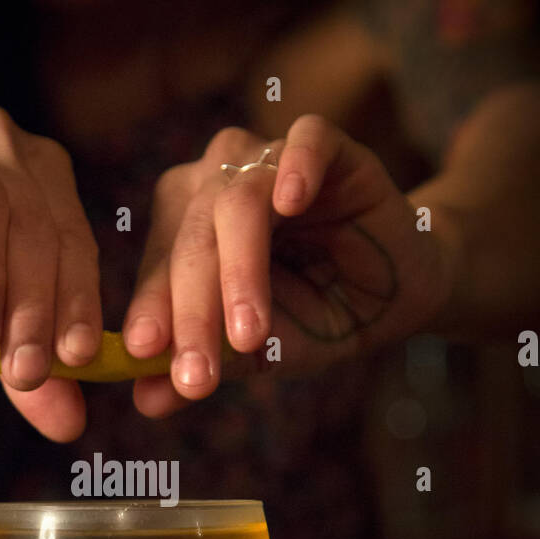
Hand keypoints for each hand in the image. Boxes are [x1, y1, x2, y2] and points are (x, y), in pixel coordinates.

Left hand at [122, 116, 454, 417]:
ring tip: (249, 334)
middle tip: (199, 375)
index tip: (145, 357)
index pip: (158, 269)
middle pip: (191, 239)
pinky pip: (307, 138)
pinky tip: (293, 201)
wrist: (394, 298)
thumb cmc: (314, 316)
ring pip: (237, 200)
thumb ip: (206, 363)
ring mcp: (267, 159)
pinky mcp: (328, 145)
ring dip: (240, 269)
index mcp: (183, 230)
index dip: (151, 312)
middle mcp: (214, 185)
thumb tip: (146, 400)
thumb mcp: (259, 351)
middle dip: (194, 311)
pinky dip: (297, 166)